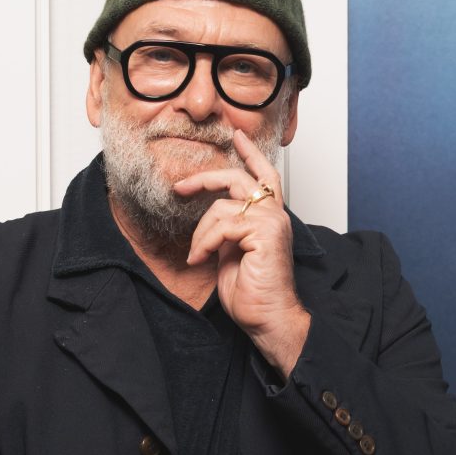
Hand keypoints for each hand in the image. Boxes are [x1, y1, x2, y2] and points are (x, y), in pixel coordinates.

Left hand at [171, 127, 310, 372]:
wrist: (268, 319)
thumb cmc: (252, 293)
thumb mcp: (231, 254)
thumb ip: (226, 232)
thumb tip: (212, 222)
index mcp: (270, 217)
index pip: (263, 175)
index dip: (250, 154)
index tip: (236, 135)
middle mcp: (275, 214)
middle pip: (238, 179)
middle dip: (205, 179)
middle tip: (181, 187)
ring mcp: (271, 221)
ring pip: (222, 207)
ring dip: (201, 233)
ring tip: (197, 255)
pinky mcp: (265, 232)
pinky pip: (222, 225)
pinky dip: (205, 242)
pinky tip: (201, 258)